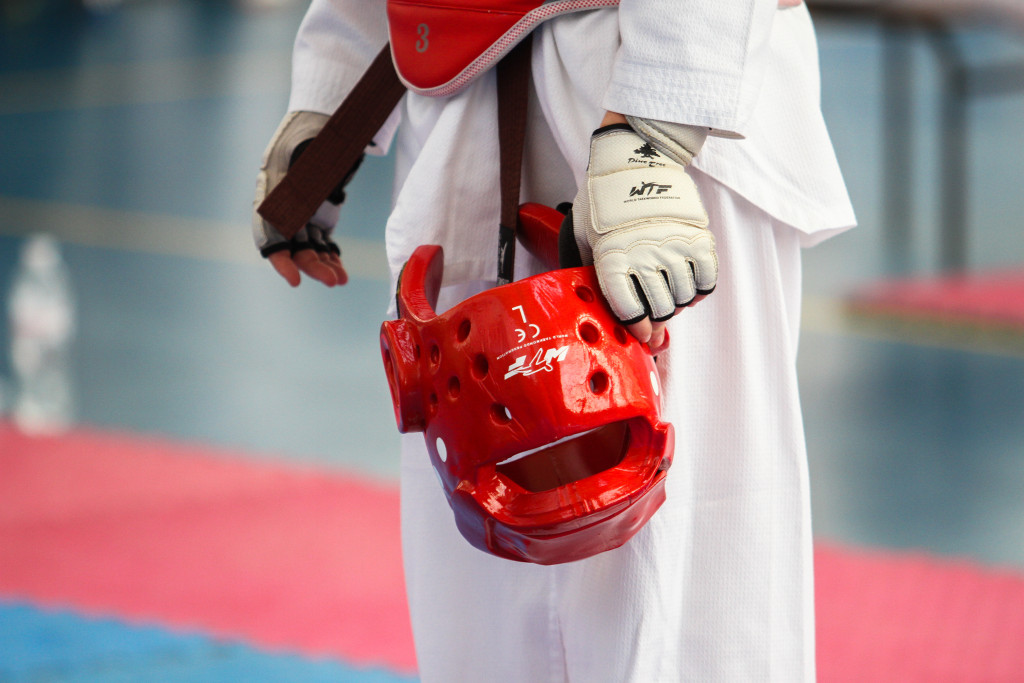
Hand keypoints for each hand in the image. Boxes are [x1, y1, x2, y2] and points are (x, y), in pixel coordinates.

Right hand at [252, 111, 355, 286]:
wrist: (334, 119)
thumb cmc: (319, 134)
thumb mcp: (310, 158)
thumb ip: (302, 187)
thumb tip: (293, 219)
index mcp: (271, 189)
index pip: (268, 233)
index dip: (280, 259)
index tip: (294, 279)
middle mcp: (282, 203)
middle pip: (291, 244)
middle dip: (311, 265)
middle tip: (332, 282)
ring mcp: (302, 209)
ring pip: (308, 246)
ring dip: (323, 265)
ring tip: (340, 280)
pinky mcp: (320, 213)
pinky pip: (322, 240)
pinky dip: (331, 256)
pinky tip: (340, 271)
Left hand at [571, 117, 716, 350]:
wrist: (636, 160)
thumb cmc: (604, 200)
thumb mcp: (582, 234)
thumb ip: (586, 269)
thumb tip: (591, 301)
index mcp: (612, 258)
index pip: (630, 310)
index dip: (637, 328)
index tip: (641, 333)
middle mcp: (645, 255)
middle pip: (660, 310)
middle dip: (657, 320)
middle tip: (655, 316)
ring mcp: (673, 247)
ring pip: (683, 299)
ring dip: (677, 304)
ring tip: (668, 294)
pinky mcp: (698, 238)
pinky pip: (706, 282)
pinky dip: (699, 291)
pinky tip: (688, 285)